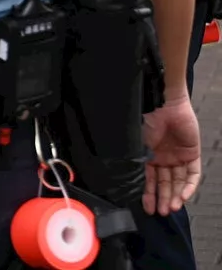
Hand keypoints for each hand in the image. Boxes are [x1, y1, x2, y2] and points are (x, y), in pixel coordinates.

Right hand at [142, 93, 201, 214]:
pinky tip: (184, 196)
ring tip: (172, 207)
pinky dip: (189, 186)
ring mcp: (178, 156)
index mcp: (147, 156)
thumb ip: (133, 162)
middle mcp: (163, 158)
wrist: (161, 105)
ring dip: (176, 195)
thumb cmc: (144, 120)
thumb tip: (125, 182)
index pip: (149, 181)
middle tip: (162, 212)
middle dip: (164, 199)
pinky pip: (193, 174)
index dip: (149, 195)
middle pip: (165, 184)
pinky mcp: (192, 153)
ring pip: (179, 181)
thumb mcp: (134, 145)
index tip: (148, 208)